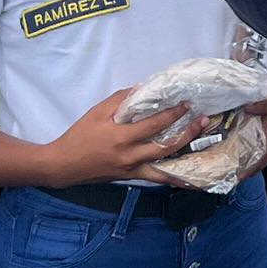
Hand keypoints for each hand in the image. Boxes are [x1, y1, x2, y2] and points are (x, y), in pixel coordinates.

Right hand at [39, 89, 208, 187]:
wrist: (64, 165)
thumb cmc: (79, 136)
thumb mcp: (97, 112)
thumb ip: (121, 100)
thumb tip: (142, 90)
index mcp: (121, 137)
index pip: (154, 124)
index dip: (173, 114)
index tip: (187, 104)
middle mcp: (130, 156)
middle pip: (166, 146)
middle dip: (188, 133)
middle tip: (203, 121)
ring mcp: (132, 170)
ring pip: (165, 166)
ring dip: (186, 155)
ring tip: (202, 146)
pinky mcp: (131, 177)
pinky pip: (155, 177)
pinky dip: (172, 177)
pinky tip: (187, 176)